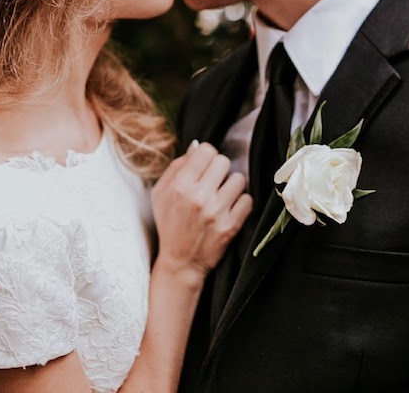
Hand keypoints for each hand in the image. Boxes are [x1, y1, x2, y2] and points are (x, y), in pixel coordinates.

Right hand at [151, 142, 252, 282]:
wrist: (181, 261)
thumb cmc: (169, 223)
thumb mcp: (160, 193)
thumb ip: (176, 167)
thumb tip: (196, 147)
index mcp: (179, 186)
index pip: (206, 151)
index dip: (206, 156)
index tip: (205, 166)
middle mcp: (198, 197)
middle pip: (223, 161)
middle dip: (219, 169)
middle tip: (214, 181)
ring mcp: (216, 212)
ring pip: (239, 179)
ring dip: (231, 185)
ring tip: (222, 195)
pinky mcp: (231, 226)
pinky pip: (248, 199)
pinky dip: (241, 202)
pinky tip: (230, 208)